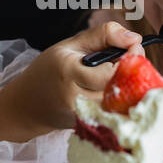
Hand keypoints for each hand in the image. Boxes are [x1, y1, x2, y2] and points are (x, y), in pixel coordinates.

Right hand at [0, 20, 144, 142]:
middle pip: (122, 88)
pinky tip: (112, 91)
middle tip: (129, 60)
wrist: (28, 105)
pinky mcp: (89, 127)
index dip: (129, 59)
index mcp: (69, 73)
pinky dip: (121, 101)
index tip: (133, 47)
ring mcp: (83, 117)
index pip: (113, 71)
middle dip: (132, 72)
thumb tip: (135, 38)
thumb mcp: (71, 45)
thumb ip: (104, 35)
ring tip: (118, 75)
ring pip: (123, 103)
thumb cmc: (49, 70)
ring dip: (128, 87)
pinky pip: (116, 114)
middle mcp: (76, 99)